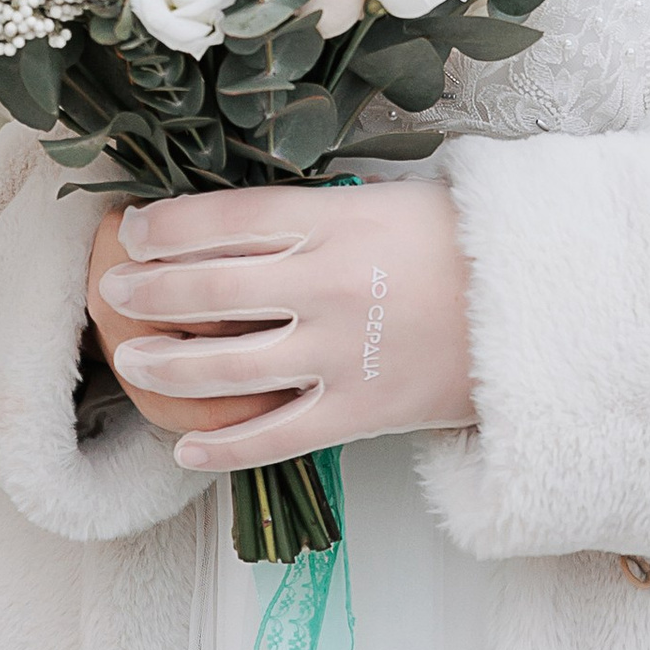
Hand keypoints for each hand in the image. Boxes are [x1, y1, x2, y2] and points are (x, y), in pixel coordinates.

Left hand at [95, 180, 476, 469]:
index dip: (164, 227)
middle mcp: (324, 284)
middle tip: (113, 289)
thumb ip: (315, 212)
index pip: (221, 220)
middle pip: (207, 290)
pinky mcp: (358, 412)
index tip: (132, 230)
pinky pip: (274, 438)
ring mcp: (339, 354)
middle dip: (147, 291)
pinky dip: (222, 449)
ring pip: (225, 367)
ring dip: (164, 365)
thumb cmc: (461, 241)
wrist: (536, 306)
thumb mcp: (385, 200)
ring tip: (130, 357)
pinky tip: (185, 448)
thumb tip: (238, 219)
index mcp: (332, 219)